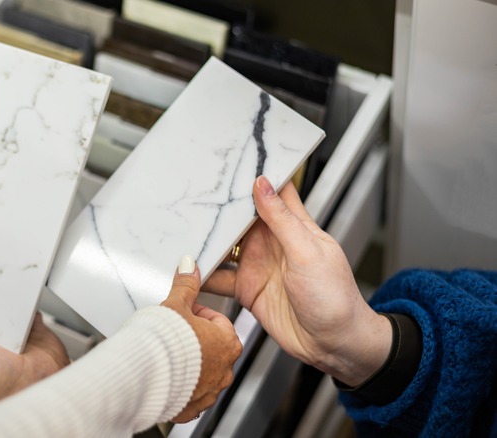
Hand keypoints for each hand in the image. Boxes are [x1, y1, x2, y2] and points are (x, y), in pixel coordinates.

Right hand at [162, 256, 241, 421]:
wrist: (140, 375)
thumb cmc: (162, 342)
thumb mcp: (175, 305)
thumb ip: (186, 285)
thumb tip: (190, 265)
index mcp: (227, 342)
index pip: (218, 320)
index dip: (196, 314)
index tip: (182, 314)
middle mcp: (224, 369)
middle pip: (211, 347)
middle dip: (193, 339)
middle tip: (172, 333)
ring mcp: (209, 391)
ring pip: (202, 371)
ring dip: (188, 363)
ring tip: (166, 354)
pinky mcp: (193, 407)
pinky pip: (190, 393)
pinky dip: (180, 385)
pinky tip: (164, 375)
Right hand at [203, 177, 391, 386]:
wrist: (333, 345)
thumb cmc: (335, 298)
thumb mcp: (308, 253)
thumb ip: (282, 219)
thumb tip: (263, 185)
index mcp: (293, 226)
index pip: (273, 190)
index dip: (255, 174)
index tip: (232, 159)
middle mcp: (271, 242)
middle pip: (239, 217)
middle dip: (219, 206)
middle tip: (192, 192)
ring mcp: (256, 265)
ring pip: (224, 245)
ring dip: (206, 239)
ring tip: (181, 227)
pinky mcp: (245, 289)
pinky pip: (217, 277)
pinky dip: (201, 273)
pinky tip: (185, 267)